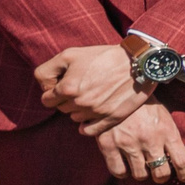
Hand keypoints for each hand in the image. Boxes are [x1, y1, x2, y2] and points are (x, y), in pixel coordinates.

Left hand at [37, 43, 151, 131]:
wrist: (139, 62)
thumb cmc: (103, 56)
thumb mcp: (69, 54)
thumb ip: (47, 71)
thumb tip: (45, 88)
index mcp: (68, 88)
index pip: (47, 100)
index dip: (53, 91)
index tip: (65, 83)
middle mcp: (80, 103)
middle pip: (62, 108)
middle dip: (66, 99)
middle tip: (81, 85)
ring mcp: (96, 112)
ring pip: (75, 118)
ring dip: (79, 109)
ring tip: (92, 94)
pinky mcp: (111, 118)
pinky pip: (89, 130)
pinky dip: (87, 125)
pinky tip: (93, 112)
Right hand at [97, 102, 184, 184]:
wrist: (117, 89)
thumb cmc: (144, 105)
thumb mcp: (164, 117)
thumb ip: (170, 137)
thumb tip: (177, 159)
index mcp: (167, 132)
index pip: (183, 162)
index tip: (184, 177)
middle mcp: (150, 140)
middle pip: (161, 173)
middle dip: (161, 176)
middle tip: (158, 171)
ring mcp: (129, 144)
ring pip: (140, 175)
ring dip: (142, 173)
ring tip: (140, 165)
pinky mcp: (109, 145)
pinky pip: (118, 171)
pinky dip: (123, 172)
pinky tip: (125, 165)